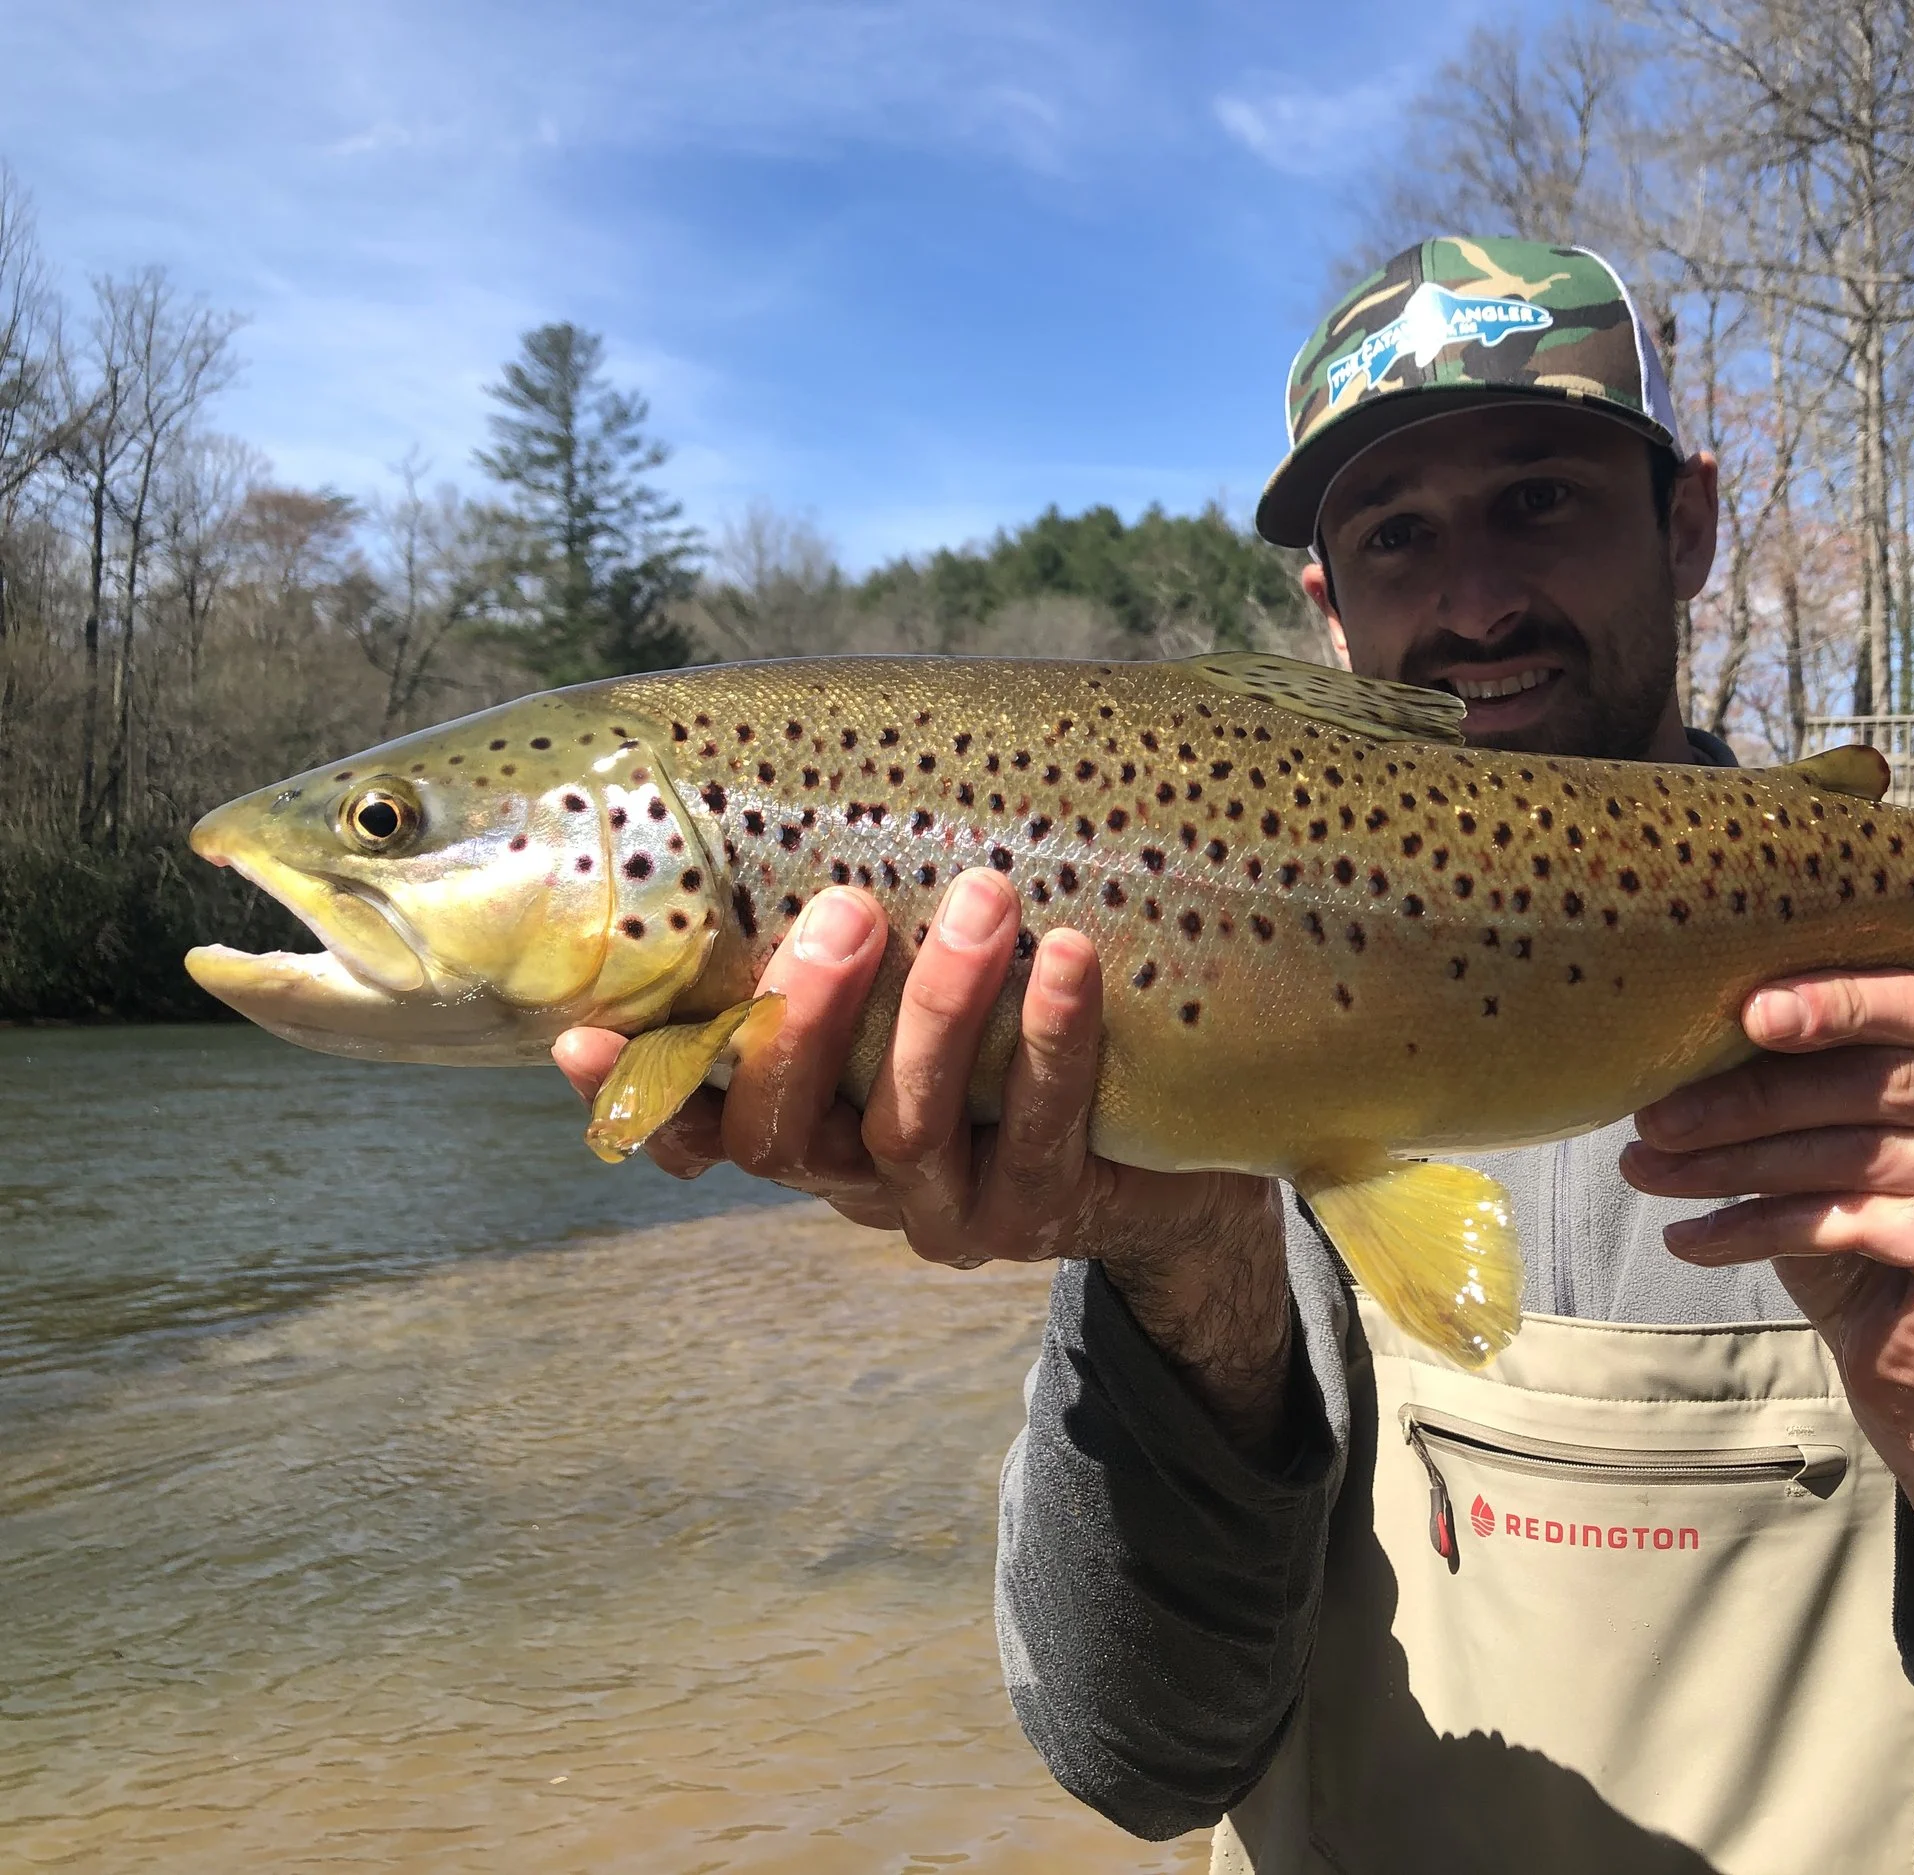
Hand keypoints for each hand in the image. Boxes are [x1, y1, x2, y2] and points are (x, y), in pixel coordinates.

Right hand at [552, 874, 1293, 1450]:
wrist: (1165, 1151)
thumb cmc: (1011, 1033)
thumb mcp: (918, 988)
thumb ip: (851, 935)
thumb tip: (782, 784)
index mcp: (805, 1126)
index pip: (691, 1124)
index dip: (633, 1090)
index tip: (579, 1030)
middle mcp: (856, 1182)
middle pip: (784, 1131)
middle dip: (802, 1019)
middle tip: (841, 911)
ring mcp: (949, 1213)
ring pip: (907, 1126)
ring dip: (939, 1008)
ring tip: (985, 898)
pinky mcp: (1046, 1213)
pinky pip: (1038, 1130)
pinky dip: (1050, 1042)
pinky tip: (1068, 961)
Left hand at [1620, 969, 1913, 1616]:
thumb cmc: (1881, 1243)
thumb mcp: (1846, 1145)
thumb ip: (1812, 1080)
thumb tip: (1693, 1027)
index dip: (1838, 1002)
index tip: (1746, 1012)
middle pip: (1881, 1083)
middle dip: (1752, 1099)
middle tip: (1656, 1116)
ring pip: (1856, 1154)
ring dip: (1734, 1164)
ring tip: (1650, 1171)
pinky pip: (1853, 1221)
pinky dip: (1755, 1229)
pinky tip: (1690, 1237)